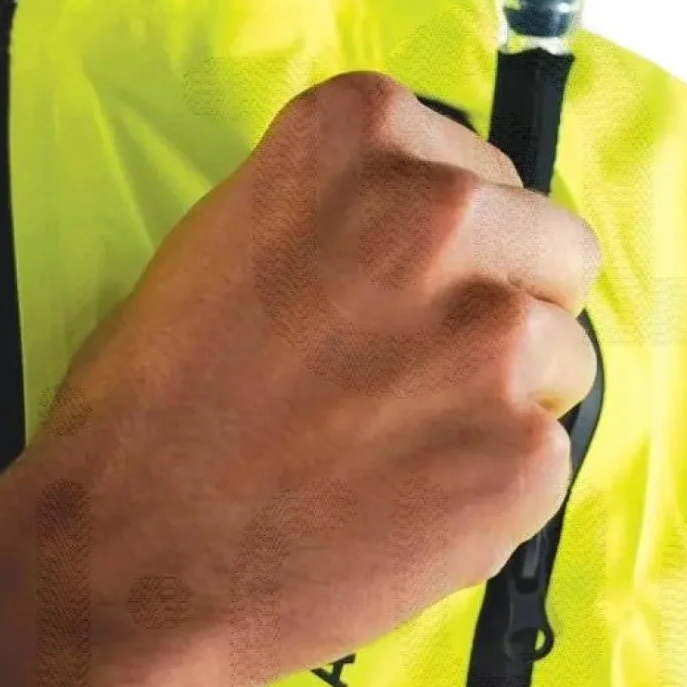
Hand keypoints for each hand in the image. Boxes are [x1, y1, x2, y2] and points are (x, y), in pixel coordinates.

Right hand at [0, 72, 600, 686]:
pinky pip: (546, 458)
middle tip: (414, 377)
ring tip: (393, 447)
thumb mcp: (230, 234)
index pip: (483, 172)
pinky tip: (399, 506)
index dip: (452, 247)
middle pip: (554, 249)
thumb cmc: (152, 408)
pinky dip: (491, 490)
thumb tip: (447, 228)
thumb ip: (349, 210)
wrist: (122, 554)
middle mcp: (443, 211)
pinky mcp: (523, 452)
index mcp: (364, 132)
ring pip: (564, 355)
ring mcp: (494, 335)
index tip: (399, 296)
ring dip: (504, 402)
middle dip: (505, 309)